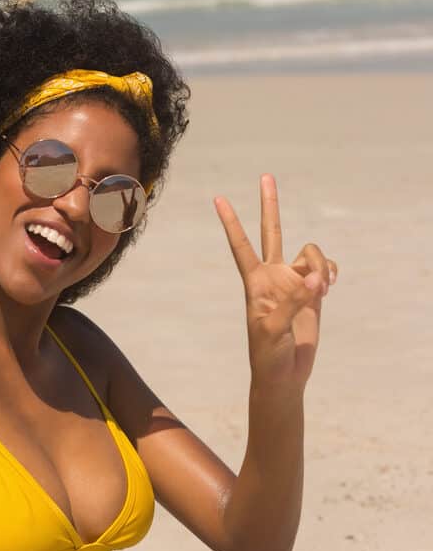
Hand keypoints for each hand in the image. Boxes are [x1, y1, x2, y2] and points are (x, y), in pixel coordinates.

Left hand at [214, 174, 337, 395]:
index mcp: (254, 282)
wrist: (284, 374)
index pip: (240, 246)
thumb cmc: (268, 355)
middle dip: (269, 205)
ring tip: (324, 288)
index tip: (218, 199)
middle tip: (266, 176)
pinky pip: (328, 269)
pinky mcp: (314, 292)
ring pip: (311, 253)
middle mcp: (274, 275)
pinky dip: (332, 272)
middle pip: (272, 231)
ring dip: (322, 265)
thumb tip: (313, 281)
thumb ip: (292, 303)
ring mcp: (295, 281)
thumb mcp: (273, 330)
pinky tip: (330, 287)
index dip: (231, 222)